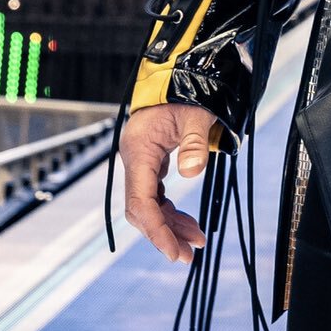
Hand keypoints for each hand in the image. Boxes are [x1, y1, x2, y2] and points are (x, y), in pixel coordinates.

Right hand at [119, 103, 218, 265]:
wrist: (179, 75)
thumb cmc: (186, 92)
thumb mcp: (196, 114)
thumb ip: (194, 142)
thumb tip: (192, 172)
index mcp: (138, 150)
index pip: (141, 202)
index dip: (156, 230)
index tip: (175, 252)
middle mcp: (134, 159)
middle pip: (141, 209)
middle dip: (163, 234)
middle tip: (188, 255)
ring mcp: (141, 162)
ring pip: (149, 205)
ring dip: (170, 225)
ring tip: (195, 242)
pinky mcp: (150, 163)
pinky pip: (156, 195)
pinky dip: (171, 211)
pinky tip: (188, 223)